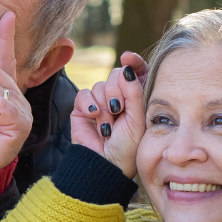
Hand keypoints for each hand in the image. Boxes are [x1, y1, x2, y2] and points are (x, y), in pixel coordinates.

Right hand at [71, 52, 146, 177]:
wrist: (105, 164)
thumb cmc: (127, 146)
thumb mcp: (137, 118)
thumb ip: (134, 91)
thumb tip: (127, 67)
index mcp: (136, 99)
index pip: (136, 72)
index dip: (133, 63)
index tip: (129, 58)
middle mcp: (119, 98)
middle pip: (115, 75)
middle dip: (117, 91)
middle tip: (118, 110)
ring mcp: (100, 103)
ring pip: (100, 85)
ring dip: (104, 105)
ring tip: (107, 125)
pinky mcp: (83, 109)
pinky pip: (84, 94)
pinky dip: (89, 104)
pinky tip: (94, 117)